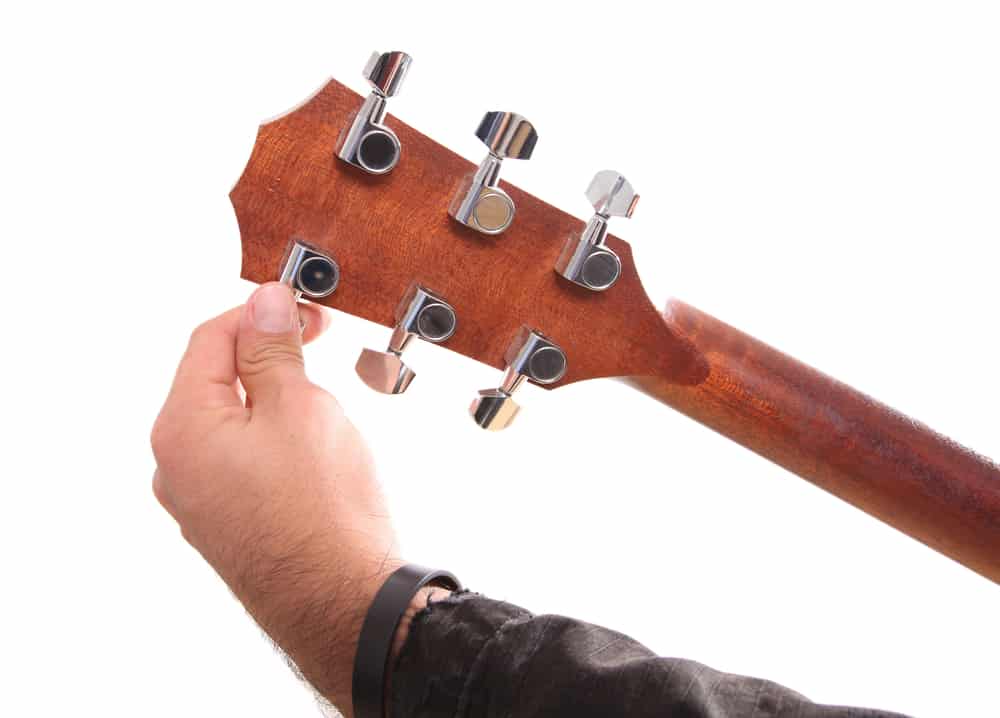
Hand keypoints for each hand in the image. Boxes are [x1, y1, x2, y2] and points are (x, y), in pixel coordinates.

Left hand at [151, 282, 401, 714]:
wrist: (342, 601)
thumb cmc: (323, 512)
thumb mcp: (301, 407)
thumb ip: (274, 349)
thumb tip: (265, 303)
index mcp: (183, 429)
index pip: (210, 341)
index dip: (258, 313)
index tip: (298, 305)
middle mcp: (178, 467)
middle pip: (216, 381)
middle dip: (266, 355)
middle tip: (316, 342)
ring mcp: (200, 502)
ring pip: (232, 423)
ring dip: (273, 398)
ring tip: (321, 403)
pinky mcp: (228, 526)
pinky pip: (242, 462)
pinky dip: (272, 439)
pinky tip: (311, 450)